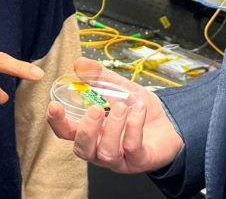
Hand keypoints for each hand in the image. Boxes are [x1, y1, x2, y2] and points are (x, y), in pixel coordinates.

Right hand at [46, 57, 183, 173]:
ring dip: (113, 127)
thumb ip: (98, 77)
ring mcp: (120, 158)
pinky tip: (138, 111)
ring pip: (107, 153)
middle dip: (87, 130)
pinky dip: (134, 127)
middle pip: (82, 149)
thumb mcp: (118, 88)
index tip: (54, 106)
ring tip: (122, 106)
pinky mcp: (139, 160)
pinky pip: (132, 148)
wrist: (170, 122)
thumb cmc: (138, 109)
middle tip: (96, 109)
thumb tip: (79, 64)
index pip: (66, 132)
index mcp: (91, 131)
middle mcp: (100, 148)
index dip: (57, 122)